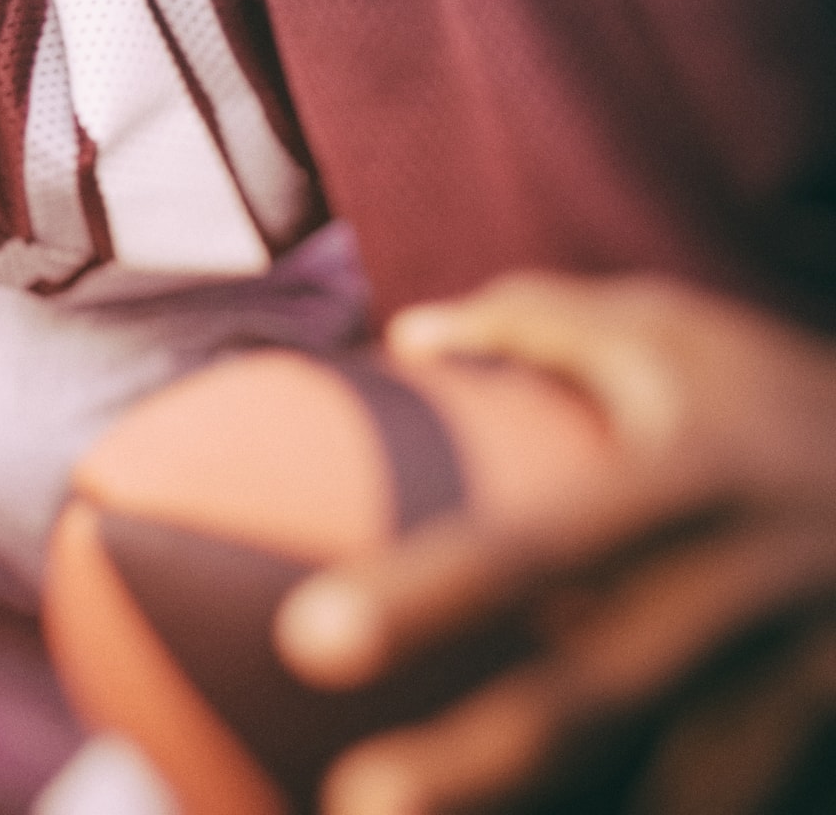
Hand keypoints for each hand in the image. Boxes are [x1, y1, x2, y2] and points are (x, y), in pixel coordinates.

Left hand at [277, 273, 835, 813]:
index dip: (429, 596)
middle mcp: (751, 594)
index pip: (539, 545)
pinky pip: (751, 802)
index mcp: (695, 487)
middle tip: (356, 807)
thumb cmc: (802, 410)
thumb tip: (407, 334)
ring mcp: (815, 683)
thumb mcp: (690, 339)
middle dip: (479, 769)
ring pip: (690, 790)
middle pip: (601, 701)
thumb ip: (547, 326)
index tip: (308, 642)